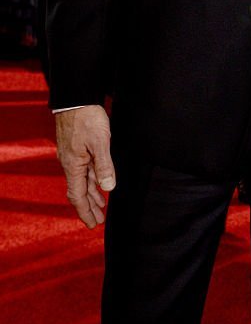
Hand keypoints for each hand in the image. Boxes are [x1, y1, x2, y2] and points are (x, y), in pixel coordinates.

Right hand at [55, 105, 114, 228]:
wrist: (76, 99)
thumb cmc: (87, 119)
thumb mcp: (100, 142)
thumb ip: (104, 165)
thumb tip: (108, 188)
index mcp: (73, 166)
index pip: (77, 196)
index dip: (86, 211)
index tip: (93, 224)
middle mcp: (70, 164)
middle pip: (78, 192)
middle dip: (88, 207)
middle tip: (98, 221)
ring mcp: (72, 156)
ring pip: (82, 181)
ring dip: (91, 195)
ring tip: (100, 207)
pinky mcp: (77, 148)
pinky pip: (83, 170)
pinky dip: (91, 180)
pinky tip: (98, 182)